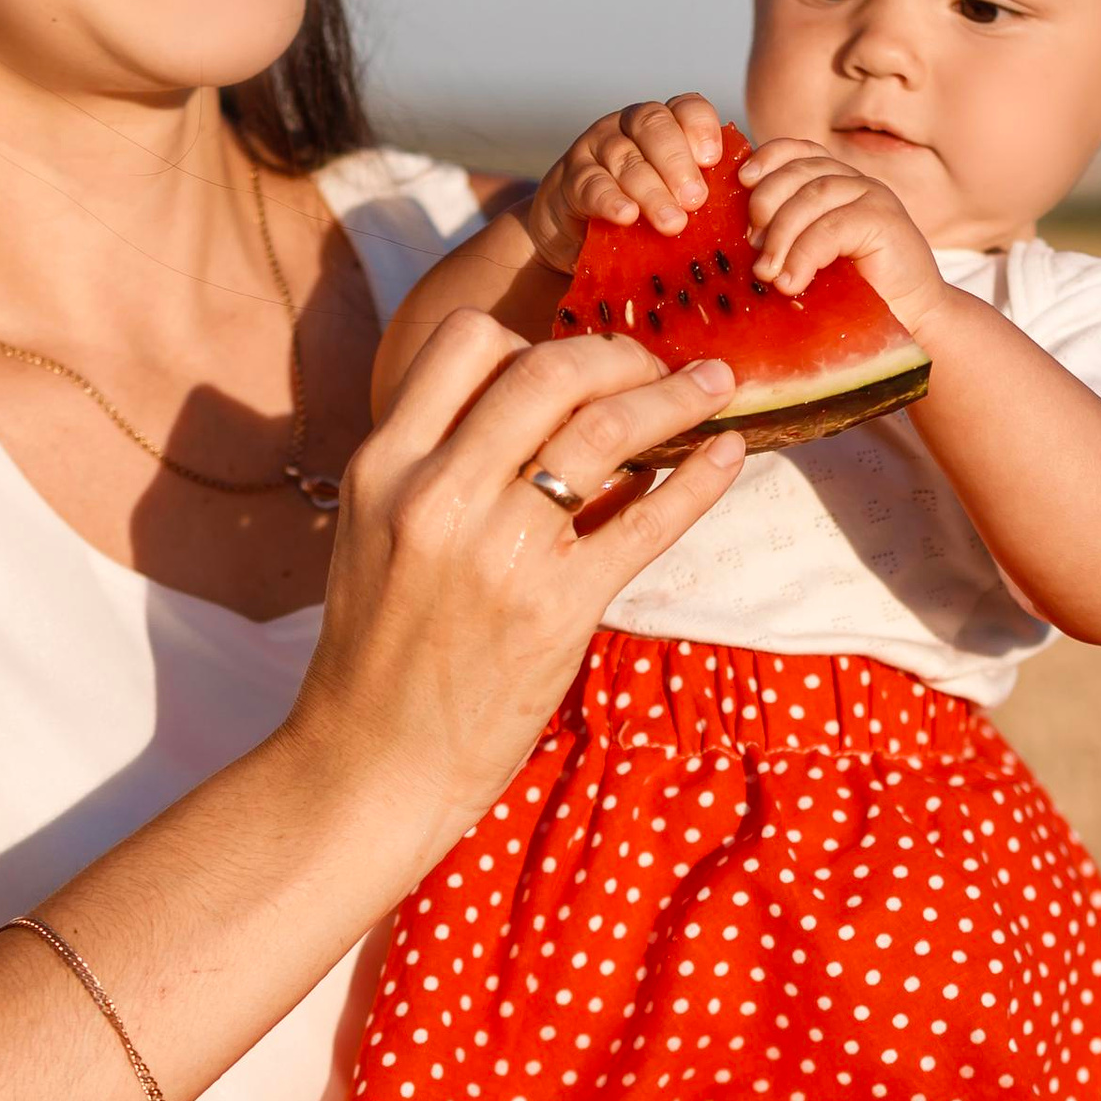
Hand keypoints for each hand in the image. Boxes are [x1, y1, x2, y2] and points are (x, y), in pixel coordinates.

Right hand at [296, 311, 744, 857]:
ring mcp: (499, 550)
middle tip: (656, 365)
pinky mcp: (557, 608)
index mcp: (386, 466)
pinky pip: (648, 522)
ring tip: (713, 385)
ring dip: (674, 395)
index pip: (466, 342)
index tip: (574, 359)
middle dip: (619, 354)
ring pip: (606, 428)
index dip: (531, 336)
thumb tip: (551, 415)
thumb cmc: (379, 651)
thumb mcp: (378, 535)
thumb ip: (440, 468)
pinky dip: (700, 479)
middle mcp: (439, 494)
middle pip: (548, 369)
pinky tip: (729, 455)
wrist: (371, 764)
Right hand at [526, 93, 728, 272]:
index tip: (712, 159)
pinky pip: (590, 183)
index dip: (701, 128)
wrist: (576, 234)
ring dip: (651, 191)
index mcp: (664, 125)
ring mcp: (596, 147)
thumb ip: (705, 192)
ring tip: (672, 223)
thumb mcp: (675, 198)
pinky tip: (626, 216)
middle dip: (677, 163)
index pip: (686, 108)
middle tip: (696, 200)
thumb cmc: (640, 214)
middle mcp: (629, 126)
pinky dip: (609, 200)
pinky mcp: (570, 178)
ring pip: (625, 157)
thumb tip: (749, 206)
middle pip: (654, 127)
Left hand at [737, 138, 945, 340]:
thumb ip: (784, 241)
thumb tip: (739, 239)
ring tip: (767, 274)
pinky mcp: (885, 220)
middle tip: (752, 248)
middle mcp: (854, 183)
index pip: (797, 151)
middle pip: (798, 171)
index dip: (767, 158)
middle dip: (766, 204)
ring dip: (782, 236)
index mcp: (834, 185)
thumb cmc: (855, 298)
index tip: (741, 181)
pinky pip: (832, 226)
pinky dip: (804, 254)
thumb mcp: (810, 262)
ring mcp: (873, 197)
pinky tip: (792, 282)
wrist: (911, 322)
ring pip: (813, 196)